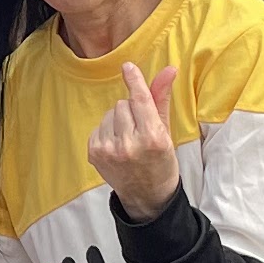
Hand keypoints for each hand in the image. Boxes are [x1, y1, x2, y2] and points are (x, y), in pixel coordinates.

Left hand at [86, 62, 181, 216]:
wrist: (147, 196)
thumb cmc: (161, 161)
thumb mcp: (166, 132)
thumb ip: (162, 99)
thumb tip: (168, 69)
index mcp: (152, 138)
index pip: (139, 100)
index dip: (134, 81)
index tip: (128, 66)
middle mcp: (129, 145)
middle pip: (123, 104)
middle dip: (131, 110)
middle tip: (140, 128)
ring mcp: (109, 151)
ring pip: (110, 113)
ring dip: (118, 120)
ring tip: (129, 138)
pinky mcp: (94, 154)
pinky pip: (99, 126)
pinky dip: (107, 131)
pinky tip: (117, 145)